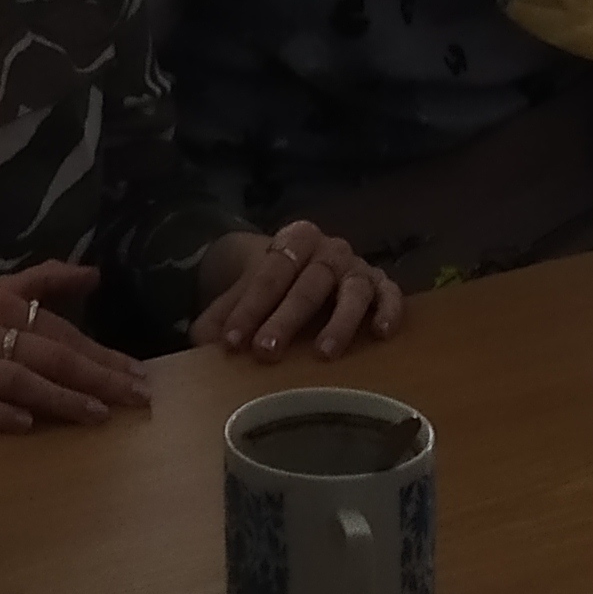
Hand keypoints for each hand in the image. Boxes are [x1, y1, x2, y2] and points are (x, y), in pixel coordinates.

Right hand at [0, 263, 151, 433]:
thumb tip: (95, 274)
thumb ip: (44, 280)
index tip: (141, 375)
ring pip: (19, 379)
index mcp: (4, 306)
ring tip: (95, 415)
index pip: (64, 333)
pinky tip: (24, 424)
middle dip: (98, 376)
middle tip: (136, 398)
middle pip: (52, 356)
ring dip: (58, 396)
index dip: (104, 354)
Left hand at [190, 223, 404, 360]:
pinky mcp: (382, 286)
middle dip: (287, 318)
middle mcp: (330, 248)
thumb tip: (201, 346)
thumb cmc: (270, 287)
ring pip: (352, 290)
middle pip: (309, 282)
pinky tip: (381, 334)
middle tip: (267, 351)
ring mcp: (359, 267)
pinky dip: (389, 311)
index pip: (269, 273)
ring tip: (324, 354)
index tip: (231, 341)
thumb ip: (220, 318)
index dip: (249, 307)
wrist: (300, 269)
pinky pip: (391, 295)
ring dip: (339, 322)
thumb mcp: (240, 296)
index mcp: (293, 239)